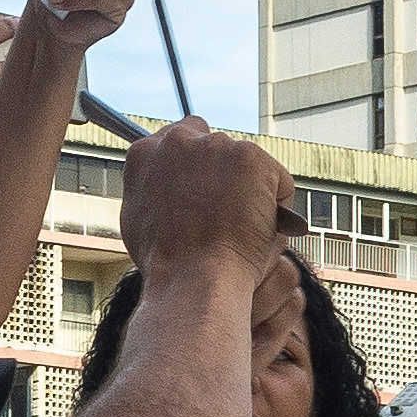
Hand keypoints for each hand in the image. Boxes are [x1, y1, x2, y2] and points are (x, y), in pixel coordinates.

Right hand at [117, 120, 292, 278]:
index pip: (178, 140)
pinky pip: (277, 181)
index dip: (196, 166)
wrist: (193, 276)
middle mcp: (177, 141)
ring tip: (242, 230)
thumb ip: (152, 191)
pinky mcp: (250, 157)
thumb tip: (167, 190)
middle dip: (224, 175)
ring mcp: (215, 146)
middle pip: (214, 147)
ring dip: (250, 192)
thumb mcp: (139, 221)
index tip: (205, 188)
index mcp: (144, 153)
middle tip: (229, 213)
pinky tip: (261, 230)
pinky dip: (277, 207)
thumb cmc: (168, 264)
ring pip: (246, 166)